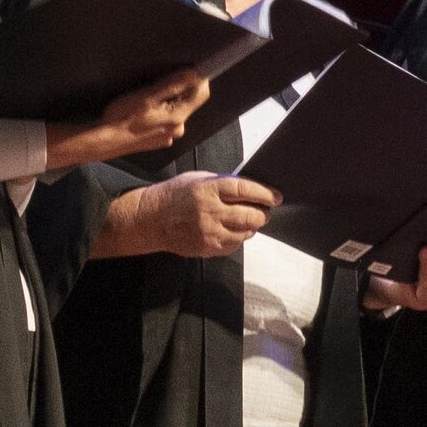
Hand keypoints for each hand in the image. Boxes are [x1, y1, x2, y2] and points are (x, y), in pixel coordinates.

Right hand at [45, 67, 211, 173]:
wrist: (104, 141)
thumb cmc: (122, 117)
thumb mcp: (146, 97)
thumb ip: (172, 86)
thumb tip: (194, 74)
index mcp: (178, 117)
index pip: (201, 94)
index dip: (198, 80)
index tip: (187, 69)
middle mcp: (178, 129)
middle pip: (189, 103)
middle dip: (180, 90)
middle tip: (159, 82)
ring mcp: (168, 137)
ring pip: (176, 112)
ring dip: (168, 102)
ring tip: (148, 97)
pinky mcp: (158, 141)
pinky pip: (166, 122)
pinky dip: (161, 113)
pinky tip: (144, 112)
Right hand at [104, 172, 273, 259]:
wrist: (150, 219)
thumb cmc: (174, 195)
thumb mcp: (198, 179)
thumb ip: (223, 184)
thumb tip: (250, 189)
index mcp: (209, 189)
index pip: (246, 190)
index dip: (265, 194)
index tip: (276, 197)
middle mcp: (211, 212)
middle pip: (251, 216)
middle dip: (262, 213)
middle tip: (263, 210)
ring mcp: (209, 233)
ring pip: (246, 232)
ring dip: (251, 226)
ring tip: (245, 219)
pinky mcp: (208, 248)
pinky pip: (235, 245)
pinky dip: (238, 237)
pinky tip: (230, 229)